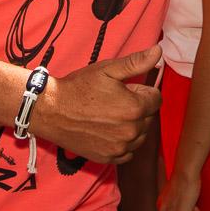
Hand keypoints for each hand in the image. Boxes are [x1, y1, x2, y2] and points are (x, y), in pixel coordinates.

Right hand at [31, 45, 161, 164]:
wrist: (51, 111)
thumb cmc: (79, 87)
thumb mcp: (108, 70)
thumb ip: (136, 62)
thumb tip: (158, 52)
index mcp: (135, 107)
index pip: (156, 99)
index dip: (142, 91)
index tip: (125, 89)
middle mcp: (131, 131)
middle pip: (149, 118)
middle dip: (138, 108)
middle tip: (115, 100)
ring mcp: (120, 148)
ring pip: (140, 136)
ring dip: (132, 126)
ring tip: (110, 115)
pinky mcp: (108, 158)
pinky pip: (128, 152)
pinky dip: (123, 142)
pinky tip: (108, 131)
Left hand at [158, 170, 201, 210]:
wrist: (185, 172)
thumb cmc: (182, 177)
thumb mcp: (173, 192)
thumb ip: (173, 201)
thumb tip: (180, 204)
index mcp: (161, 205)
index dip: (185, 207)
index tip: (185, 198)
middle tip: (188, 197)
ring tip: (190, 198)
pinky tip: (192, 201)